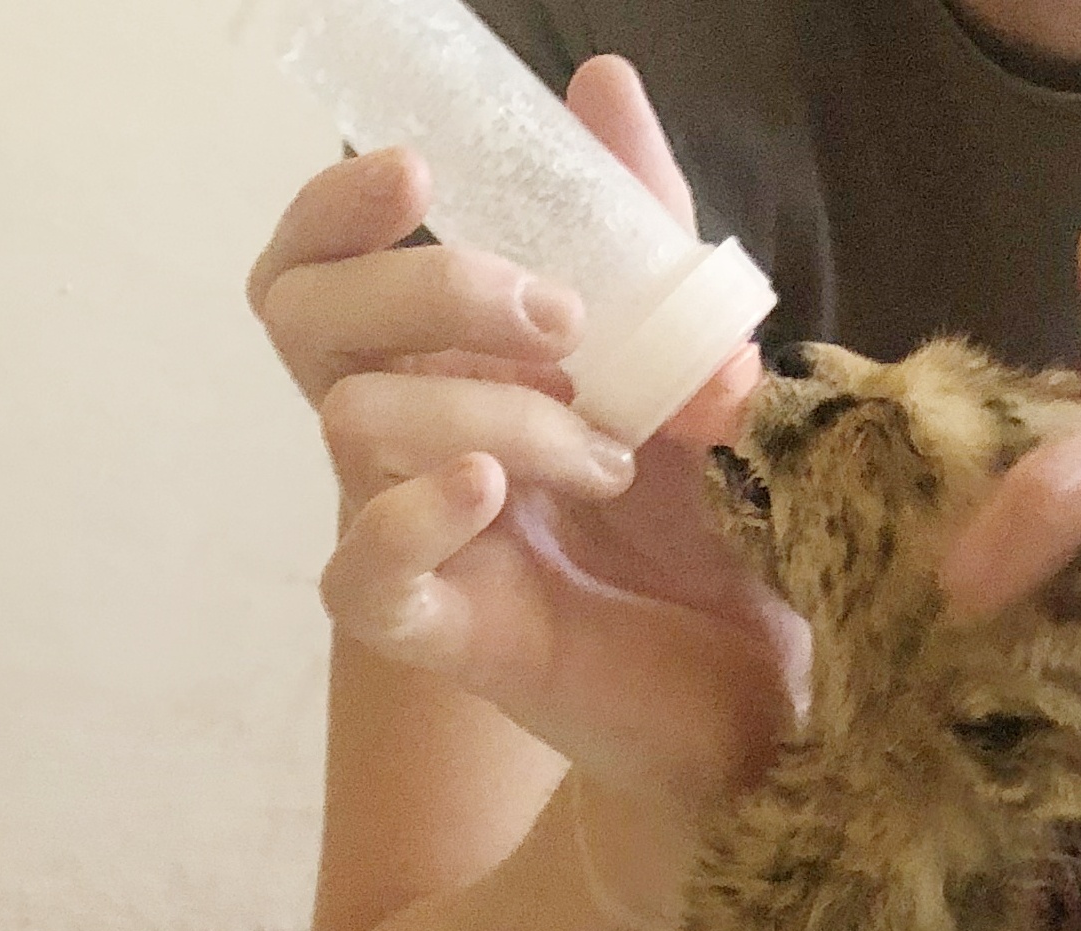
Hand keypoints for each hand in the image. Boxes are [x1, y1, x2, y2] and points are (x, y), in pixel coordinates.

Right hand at [247, 56, 797, 825]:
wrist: (770, 693)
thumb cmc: (725, 538)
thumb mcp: (703, 376)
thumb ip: (654, 254)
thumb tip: (605, 88)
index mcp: (461, 376)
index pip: (325, 271)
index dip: (336, 210)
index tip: (419, 173)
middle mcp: (418, 447)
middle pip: (310, 324)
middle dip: (426, 291)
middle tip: (560, 320)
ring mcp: (423, 540)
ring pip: (356, 423)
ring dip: (498, 413)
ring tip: (614, 462)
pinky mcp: (442, 633)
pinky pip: (358, 571)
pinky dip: (411, 515)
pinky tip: (491, 491)